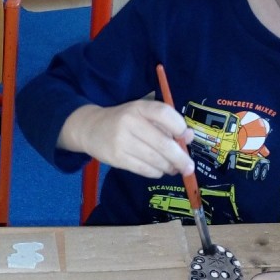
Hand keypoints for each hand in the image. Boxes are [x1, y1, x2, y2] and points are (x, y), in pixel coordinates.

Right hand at [59, 100, 194, 177]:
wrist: (90, 128)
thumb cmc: (123, 120)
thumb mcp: (142, 114)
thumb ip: (165, 123)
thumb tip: (189, 137)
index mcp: (139, 107)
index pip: (164, 113)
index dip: (179, 127)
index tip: (185, 137)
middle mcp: (130, 122)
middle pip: (163, 143)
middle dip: (181, 158)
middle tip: (189, 167)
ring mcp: (122, 141)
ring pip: (155, 160)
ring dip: (169, 167)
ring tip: (173, 168)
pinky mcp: (117, 158)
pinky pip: (144, 169)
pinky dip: (156, 172)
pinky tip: (158, 169)